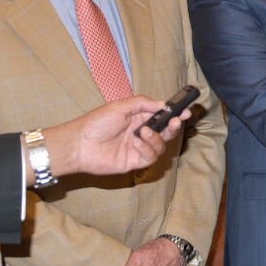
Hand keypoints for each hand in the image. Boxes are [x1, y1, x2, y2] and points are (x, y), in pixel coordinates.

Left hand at [43, 95, 179, 178]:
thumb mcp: (121, 106)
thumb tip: (163, 104)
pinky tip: (135, 143)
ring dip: (156, 138)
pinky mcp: (135, 161)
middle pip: (166, 131)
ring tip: (143, 132)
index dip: (174, 113)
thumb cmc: (96, 123)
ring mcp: (139, 148)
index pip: (161, 115)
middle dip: (173, 126)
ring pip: (161, 145)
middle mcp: (141, 132)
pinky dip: (146, 148)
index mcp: (138, 117)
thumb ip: (143, 104)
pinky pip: (151, 156)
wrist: (80, 145)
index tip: (185, 111)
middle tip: (176, 121)